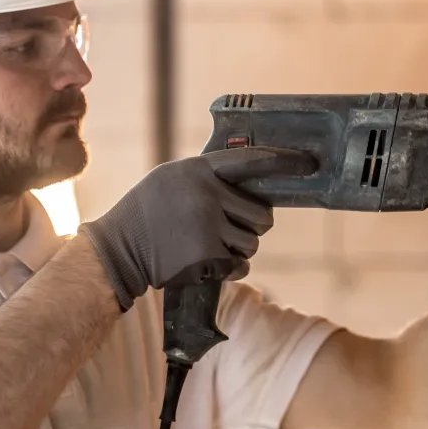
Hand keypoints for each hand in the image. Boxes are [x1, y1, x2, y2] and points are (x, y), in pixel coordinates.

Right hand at [79, 147, 313, 310]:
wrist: (119, 249)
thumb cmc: (146, 212)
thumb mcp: (172, 178)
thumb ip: (207, 178)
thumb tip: (249, 185)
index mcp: (199, 170)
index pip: (252, 161)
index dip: (283, 161)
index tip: (307, 164)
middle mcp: (207, 196)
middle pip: (262, 215)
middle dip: (254, 225)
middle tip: (233, 227)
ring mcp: (209, 228)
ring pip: (252, 243)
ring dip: (240, 248)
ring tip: (212, 244)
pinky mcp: (208, 258)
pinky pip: (240, 265)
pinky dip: (231, 268)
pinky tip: (206, 261)